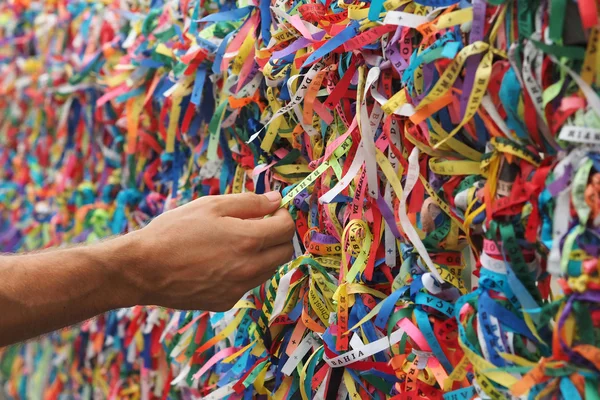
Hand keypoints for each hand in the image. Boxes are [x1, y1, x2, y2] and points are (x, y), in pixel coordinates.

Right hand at [121, 191, 294, 310]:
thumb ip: (249, 202)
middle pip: (285, 252)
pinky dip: (244, 271)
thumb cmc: (174, 231)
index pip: (286, 229)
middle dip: (279, 236)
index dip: (284, 216)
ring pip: (268, 270)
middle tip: (262, 225)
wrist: (143, 270)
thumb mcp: (211, 206)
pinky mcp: (226, 301)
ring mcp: (239, 288)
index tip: (274, 210)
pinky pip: (247, 284)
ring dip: (264, 254)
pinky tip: (220, 262)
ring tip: (238, 242)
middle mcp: (249, 268)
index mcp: (248, 240)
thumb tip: (276, 200)